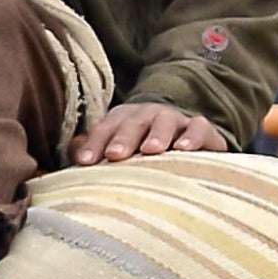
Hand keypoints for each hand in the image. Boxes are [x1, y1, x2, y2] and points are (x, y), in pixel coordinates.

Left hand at [71, 101, 227, 162]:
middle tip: (115, 155)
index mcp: (124, 120)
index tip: (85, 162)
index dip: (95, 144)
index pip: (106, 129)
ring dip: (157, 135)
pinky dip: (192, 136)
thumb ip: (94, 152)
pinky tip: (183, 150)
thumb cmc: (142, 154)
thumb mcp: (118, 151)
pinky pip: (199, 127)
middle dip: (123, 138)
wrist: (186, 143)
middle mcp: (148, 115)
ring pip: (165, 121)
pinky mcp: (202, 129)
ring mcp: (176, 120)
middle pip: (133, 123)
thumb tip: (75, 152)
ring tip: (150, 151)